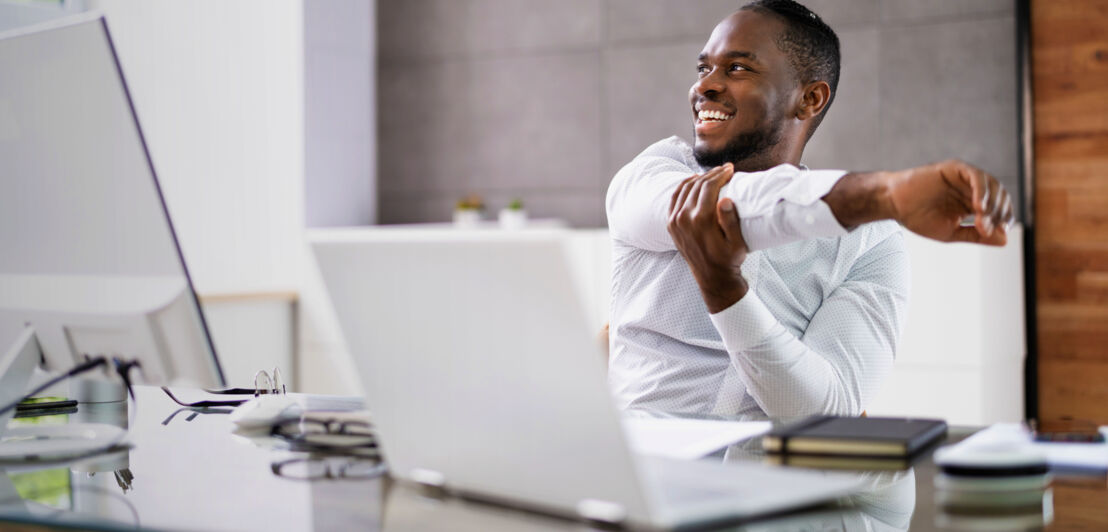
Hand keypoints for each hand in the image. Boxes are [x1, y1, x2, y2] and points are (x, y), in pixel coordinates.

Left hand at [667, 163, 749, 313]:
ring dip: (699, 178)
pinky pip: (675, 198)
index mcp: (701, 221)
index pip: (709, 187)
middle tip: (724, 169)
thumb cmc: (729, 259)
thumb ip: (731, 221)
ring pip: (685, 189)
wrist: (712, 277)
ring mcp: (675, 221)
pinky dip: (684, 186)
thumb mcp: (737, 243)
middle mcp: (684, 219)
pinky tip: (694, 181)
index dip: (720, 174)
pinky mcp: (670, 224)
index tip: (730, 168)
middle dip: (712, 174)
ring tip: (712, 174)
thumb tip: (726, 199)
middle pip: (697, 185)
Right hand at [887, 160, 1013, 245]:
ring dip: (993, 204)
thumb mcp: (952, 233)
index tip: (1000, 234)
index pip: (999, 209)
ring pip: (992, 186)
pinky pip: (976, 176)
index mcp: (972, 202)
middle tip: (987, 229)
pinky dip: (982, 190)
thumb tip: (1005, 240)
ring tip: (983, 219)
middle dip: (999, 214)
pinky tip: (978, 206)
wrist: (895, 205)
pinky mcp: (955, 168)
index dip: (1004, 221)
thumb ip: (977, 236)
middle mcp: (972, 188)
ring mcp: (964, 177)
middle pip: (1000, 197)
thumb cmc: (918, 217)